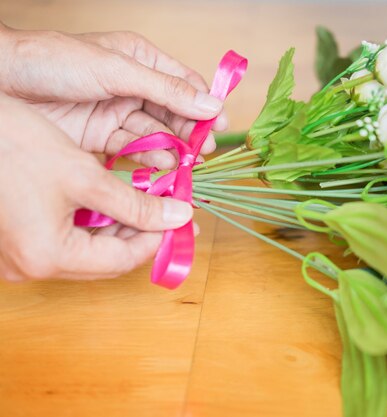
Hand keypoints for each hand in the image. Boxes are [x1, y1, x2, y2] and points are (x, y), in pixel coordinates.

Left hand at [0, 25, 226, 168]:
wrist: (0, 83)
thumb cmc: (54, 61)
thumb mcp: (116, 71)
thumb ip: (165, 89)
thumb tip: (211, 105)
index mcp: (140, 60)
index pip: (184, 84)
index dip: (205, 105)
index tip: (220, 128)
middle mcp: (133, 87)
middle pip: (174, 113)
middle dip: (190, 133)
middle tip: (203, 154)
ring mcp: (116, 113)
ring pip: (157, 135)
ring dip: (173, 150)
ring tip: (186, 165)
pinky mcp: (100, 137)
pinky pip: (134, 150)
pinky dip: (150, 160)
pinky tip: (163, 167)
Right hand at [0, 93, 193, 281]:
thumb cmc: (12, 144)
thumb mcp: (83, 175)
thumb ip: (135, 203)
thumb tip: (178, 218)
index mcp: (47, 256)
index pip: (121, 261)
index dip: (156, 238)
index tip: (180, 216)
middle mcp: (30, 267)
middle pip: (104, 260)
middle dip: (140, 233)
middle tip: (168, 208)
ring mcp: (18, 256)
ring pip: (85, 251)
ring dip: (118, 227)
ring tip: (145, 200)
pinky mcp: (13, 241)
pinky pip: (63, 240)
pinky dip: (91, 223)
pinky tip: (110, 199)